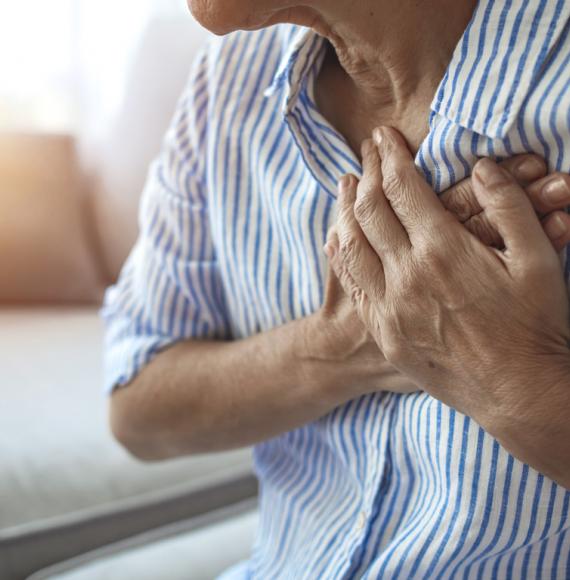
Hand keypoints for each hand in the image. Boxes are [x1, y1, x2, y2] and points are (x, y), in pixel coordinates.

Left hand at [326, 128, 569, 438]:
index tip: (384, 135)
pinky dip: (340, 252)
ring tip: (346, 184)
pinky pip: (350, 283)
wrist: (518, 395)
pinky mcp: (383, 330)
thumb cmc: (535, 327)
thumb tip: (482, 167)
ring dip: (345, 207)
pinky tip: (338, 236)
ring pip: (349, 243)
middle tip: (366, 150)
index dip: (391, 155)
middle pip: (370, 209)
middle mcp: (406, 275)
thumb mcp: (538, 261)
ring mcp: (388, 306)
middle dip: (367, 172)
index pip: (402, 187)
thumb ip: (509, 207)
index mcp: (443, 251)